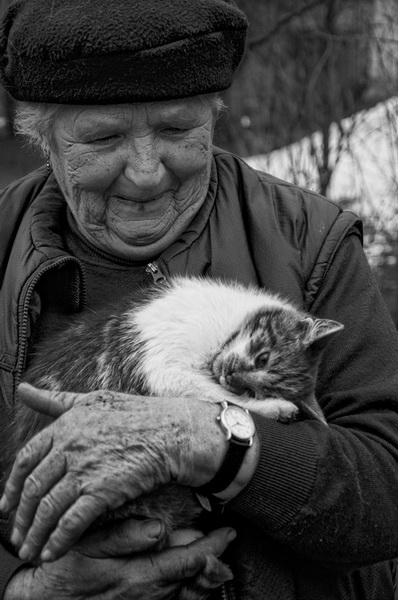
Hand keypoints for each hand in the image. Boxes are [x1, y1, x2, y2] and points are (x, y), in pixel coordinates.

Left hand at [1, 384, 224, 562]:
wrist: (173, 432)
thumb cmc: (137, 414)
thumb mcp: (92, 400)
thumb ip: (55, 399)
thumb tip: (23, 389)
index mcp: (65, 425)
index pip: (26, 458)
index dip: (13, 485)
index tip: (7, 504)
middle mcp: (70, 446)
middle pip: (34, 488)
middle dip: (21, 517)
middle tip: (17, 536)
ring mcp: (85, 469)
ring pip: (47, 508)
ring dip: (35, 535)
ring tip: (30, 551)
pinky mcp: (102, 491)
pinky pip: (71, 522)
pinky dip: (58, 541)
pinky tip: (52, 553)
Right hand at [4, 519, 235, 599]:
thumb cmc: (59, 574)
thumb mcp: (85, 547)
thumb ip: (122, 537)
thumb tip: (158, 528)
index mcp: (138, 576)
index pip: (188, 561)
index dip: (211, 546)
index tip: (227, 533)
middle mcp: (145, 597)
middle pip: (193, 580)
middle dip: (212, 559)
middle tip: (224, 539)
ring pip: (185, 594)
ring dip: (202, 575)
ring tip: (213, 555)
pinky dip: (185, 590)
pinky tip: (187, 578)